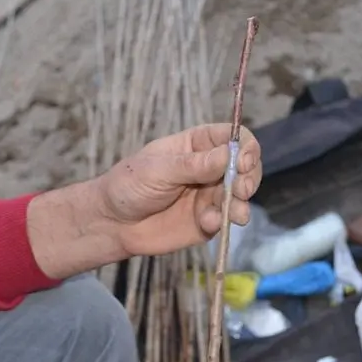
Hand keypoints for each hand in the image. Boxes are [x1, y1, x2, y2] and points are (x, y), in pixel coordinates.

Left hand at [99, 123, 261, 255]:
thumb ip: (193, 165)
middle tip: (240, 190)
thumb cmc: (129, 186)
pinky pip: (226, 220)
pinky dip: (223, 221)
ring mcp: (210, 195)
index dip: (245, 146)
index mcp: (197, 145)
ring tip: (233, 213)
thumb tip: (229, 154)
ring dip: (241, 202)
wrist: (112, 224)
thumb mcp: (158, 170)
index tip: (244, 161)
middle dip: (249, 177)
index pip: (233, 136)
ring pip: (241, 195)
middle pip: (245, 166)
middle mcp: (210, 168)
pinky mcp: (208, 220)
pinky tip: (207, 223)